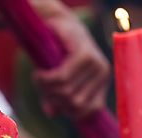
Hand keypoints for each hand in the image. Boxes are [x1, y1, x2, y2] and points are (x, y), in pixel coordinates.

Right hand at [31, 1, 109, 118]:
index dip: (68, 112)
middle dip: (54, 100)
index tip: (53, 102)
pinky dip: (46, 80)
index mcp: (102, 83)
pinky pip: (62, 78)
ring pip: (67, 92)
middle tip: (42, 87)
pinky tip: (39, 74)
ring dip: (47, 90)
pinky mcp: (83, 54)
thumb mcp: (59, 79)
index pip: (89, 112)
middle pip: (75, 104)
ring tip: (39, 79)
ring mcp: (96, 63)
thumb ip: (57, 99)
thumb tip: (51, 113)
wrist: (55, 20)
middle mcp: (103, 73)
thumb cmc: (58, 51)